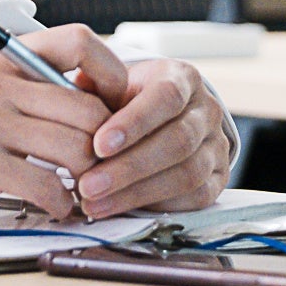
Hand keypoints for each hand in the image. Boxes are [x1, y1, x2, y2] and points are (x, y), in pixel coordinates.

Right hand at [0, 24, 126, 229]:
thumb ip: (20, 84)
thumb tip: (86, 99)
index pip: (78, 41)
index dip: (110, 72)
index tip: (115, 104)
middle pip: (88, 107)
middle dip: (106, 144)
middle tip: (103, 166)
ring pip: (76, 148)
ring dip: (88, 180)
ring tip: (81, 192)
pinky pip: (49, 186)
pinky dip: (61, 205)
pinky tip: (53, 208)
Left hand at [75, 58, 232, 217]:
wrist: (161, 119)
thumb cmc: (129, 100)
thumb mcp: (114, 83)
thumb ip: (94, 87)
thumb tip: (67, 94)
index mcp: (182, 78)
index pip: (165, 97)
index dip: (134, 123)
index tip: (98, 145)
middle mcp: (207, 111)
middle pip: (178, 141)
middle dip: (129, 167)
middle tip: (88, 185)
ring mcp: (217, 147)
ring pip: (187, 174)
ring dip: (137, 192)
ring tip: (95, 202)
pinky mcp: (218, 179)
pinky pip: (195, 198)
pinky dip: (156, 205)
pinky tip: (121, 208)